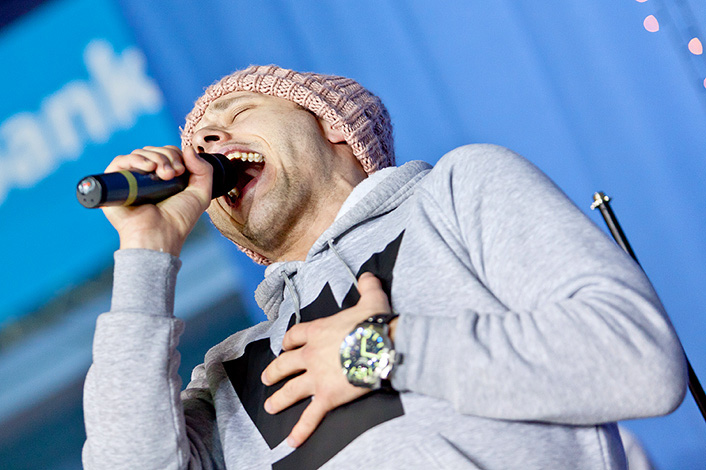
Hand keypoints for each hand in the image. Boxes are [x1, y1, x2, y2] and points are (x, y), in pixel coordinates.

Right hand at [101, 145, 212, 255]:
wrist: (161, 234)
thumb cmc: (179, 219)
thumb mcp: (201, 194)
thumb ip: (204, 170)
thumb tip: (188, 148)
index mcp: (164, 178)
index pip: (166, 153)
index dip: (175, 155)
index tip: (182, 170)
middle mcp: (146, 177)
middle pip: (154, 150)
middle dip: (167, 156)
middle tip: (173, 174)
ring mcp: (130, 179)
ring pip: (139, 153)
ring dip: (155, 157)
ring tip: (164, 175)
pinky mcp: (115, 184)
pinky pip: (120, 161)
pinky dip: (134, 159)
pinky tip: (148, 167)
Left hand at [261, 272, 391, 447]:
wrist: (381, 347)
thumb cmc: (375, 324)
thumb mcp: (372, 299)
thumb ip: (367, 286)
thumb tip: (368, 276)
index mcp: (317, 331)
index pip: (294, 336)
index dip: (288, 342)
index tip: (285, 347)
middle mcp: (310, 355)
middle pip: (284, 364)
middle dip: (274, 372)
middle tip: (267, 378)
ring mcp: (316, 377)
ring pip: (290, 390)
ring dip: (278, 399)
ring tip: (270, 406)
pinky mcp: (327, 397)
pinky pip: (311, 416)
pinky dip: (301, 429)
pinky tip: (292, 440)